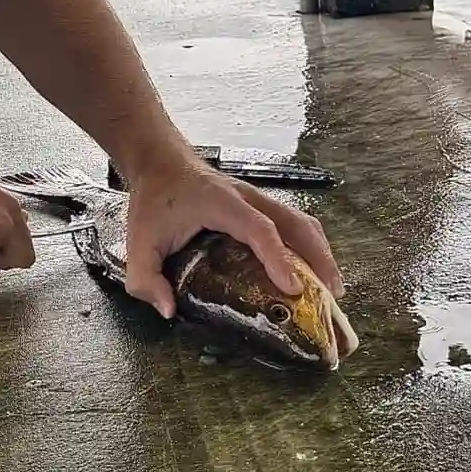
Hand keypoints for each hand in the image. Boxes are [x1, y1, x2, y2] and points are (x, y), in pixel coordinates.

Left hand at [123, 153, 344, 319]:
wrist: (161, 161)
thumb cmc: (154, 200)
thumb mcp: (138, 242)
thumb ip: (145, 279)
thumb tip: (168, 310)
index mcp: (221, 204)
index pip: (259, 229)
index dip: (278, 258)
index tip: (293, 288)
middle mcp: (248, 198)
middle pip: (296, 223)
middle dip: (318, 259)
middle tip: (331, 297)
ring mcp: (259, 199)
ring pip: (302, 222)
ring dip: (320, 253)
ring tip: (332, 289)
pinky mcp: (262, 206)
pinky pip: (294, 224)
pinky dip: (311, 247)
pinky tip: (314, 272)